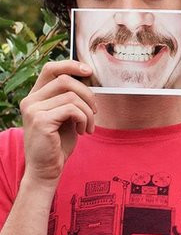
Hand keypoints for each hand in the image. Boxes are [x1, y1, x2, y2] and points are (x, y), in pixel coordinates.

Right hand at [19, 60, 96, 185]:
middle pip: (65, 80)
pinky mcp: (40, 120)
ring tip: (88, 126)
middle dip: (88, 94)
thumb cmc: (59, 143)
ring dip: (88, 112)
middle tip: (95, 111)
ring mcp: (33, 109)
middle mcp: (30, 100)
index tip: (89, 71)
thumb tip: (88, 78)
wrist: (46, 168)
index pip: (51, 69)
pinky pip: (72, 109)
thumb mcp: (66, 116)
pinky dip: (84, 119)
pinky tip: (83, 131)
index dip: (70, 65)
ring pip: (72, 96)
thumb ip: (71, 98)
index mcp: (36, 96)